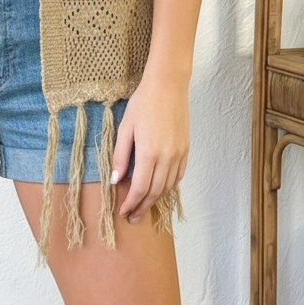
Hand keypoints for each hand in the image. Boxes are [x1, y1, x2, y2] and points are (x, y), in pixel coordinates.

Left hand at [110, 75, 189, 224]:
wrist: (168, 86)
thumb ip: (120, 156)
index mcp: (149, 153)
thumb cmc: (143, 103)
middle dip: (143, 207)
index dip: (131, 204)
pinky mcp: (186, 149)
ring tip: (144, 206)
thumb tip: (117, 180)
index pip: (140, 188)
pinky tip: (159, 188)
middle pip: (155, 192)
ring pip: (168, 186)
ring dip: (156, 199)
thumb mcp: (125, 128)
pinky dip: (168, 186)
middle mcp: (167, 158)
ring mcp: (179, 154)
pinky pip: (178, 176)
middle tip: (132, 218)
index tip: (123, 212)